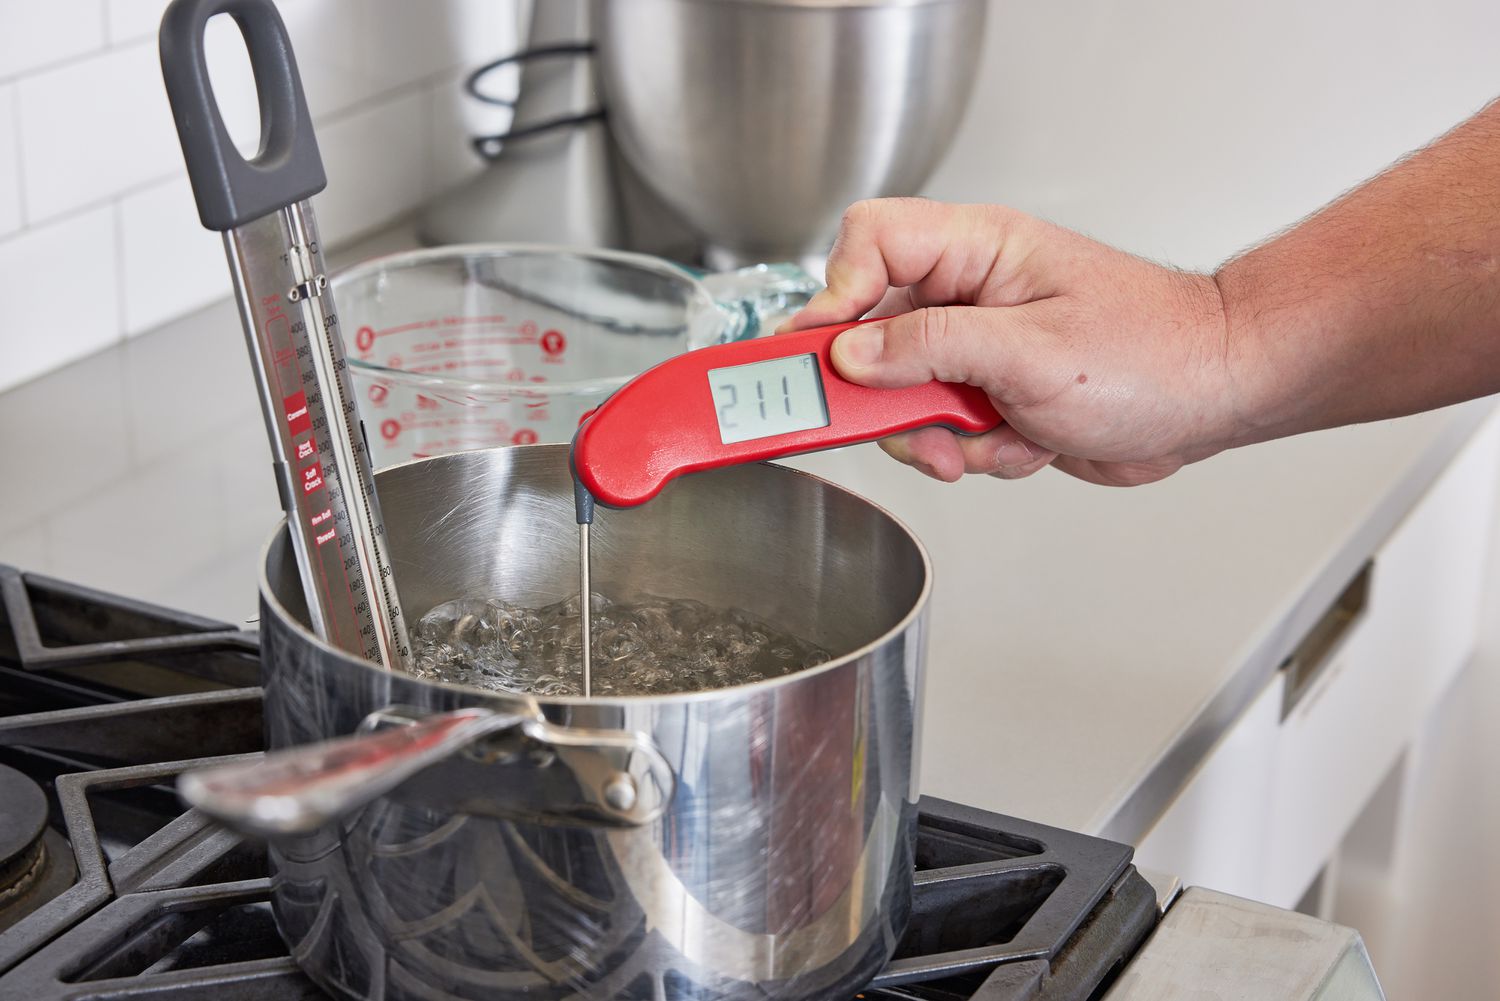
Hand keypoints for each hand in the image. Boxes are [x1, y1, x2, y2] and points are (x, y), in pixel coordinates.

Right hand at [784, 198, 1242, 485]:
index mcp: (978, 249)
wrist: (1215, 398)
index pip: (871, 241)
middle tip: (899, 424)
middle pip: (871, 330)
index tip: (833, 353)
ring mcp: (979, 345)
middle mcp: (969, 291)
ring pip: (903, 393)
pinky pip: (943, 427)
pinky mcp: (992, 392)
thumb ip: (931, 347)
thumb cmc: (1155, 354)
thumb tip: (851, 354)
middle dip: (886, 393)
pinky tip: (1022, 445)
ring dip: (933, 435)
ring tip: (977, 445)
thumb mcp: (1030, 352)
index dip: (838, 293)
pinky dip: (974, 450)